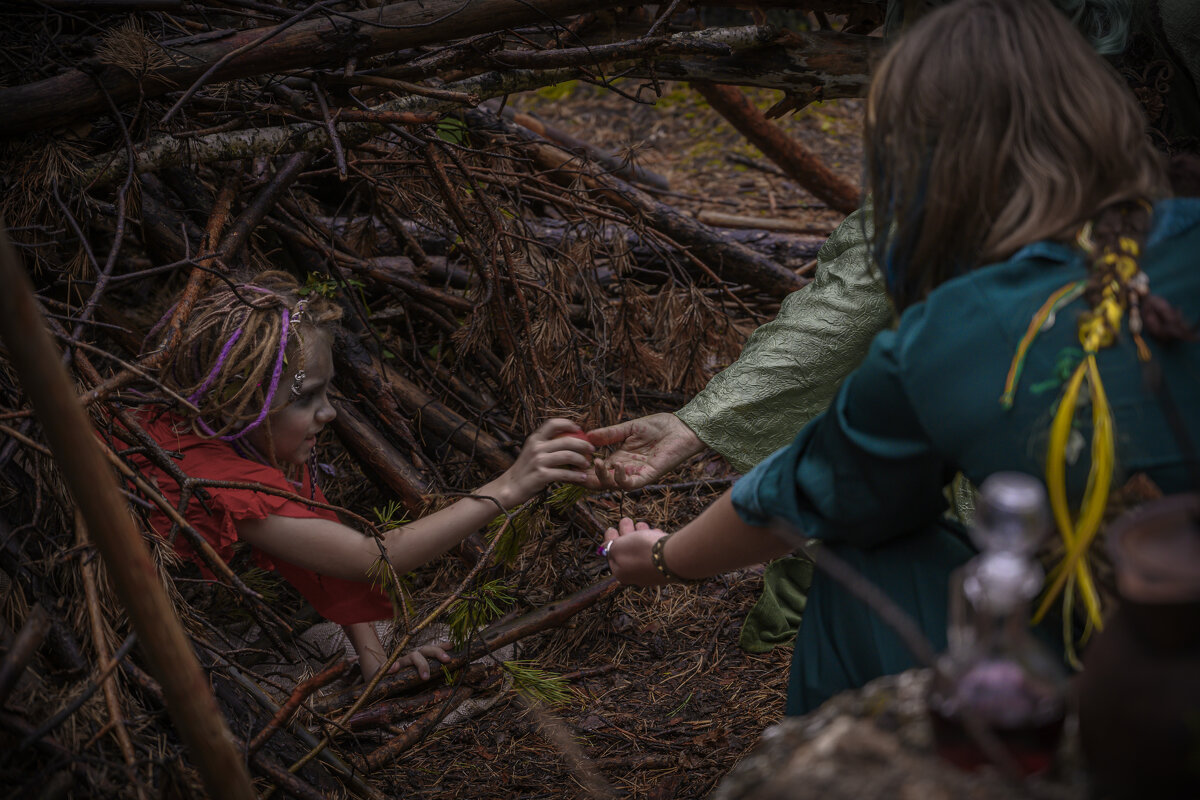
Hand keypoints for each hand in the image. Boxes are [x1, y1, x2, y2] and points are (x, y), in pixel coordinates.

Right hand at [397, 641, 452, 680]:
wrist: (390, 679)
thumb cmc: (412, 677)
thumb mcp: (427, 675)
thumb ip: (437, 673)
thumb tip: (453, 675)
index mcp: (426, 656)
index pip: (437, 648)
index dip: (445, 646)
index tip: (453, 645)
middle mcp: (417, 654)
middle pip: (428, 649)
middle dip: (438, 653)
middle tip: (447, 659)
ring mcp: (406, 659)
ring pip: (414, 656)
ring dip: (421, 665)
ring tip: (425, 677)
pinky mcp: (394, 665)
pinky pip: (394, 663)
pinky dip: (394, 666)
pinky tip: (393, 670)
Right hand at [485, 418, 593, 507]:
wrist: (510, 487)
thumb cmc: (525, 469)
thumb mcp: (531, 451)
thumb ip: (545, 444)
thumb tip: (567, 438)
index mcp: (534, 439)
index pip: (553, 423)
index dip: (568, 423)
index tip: (579, 429)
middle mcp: (536, 447)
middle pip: (566, 440)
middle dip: (583, 444)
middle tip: (592, 449)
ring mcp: (538, 461)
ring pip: (568, 456)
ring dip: (581, 460)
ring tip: (587, 464)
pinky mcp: (541, 475)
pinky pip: (565, 474)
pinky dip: (576, 475)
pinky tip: (582, 477)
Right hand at [585, 413, 703, 489]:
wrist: (682, 428)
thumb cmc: (659, 426)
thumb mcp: (629, 428)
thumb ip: (610, 434)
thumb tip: (588, 436)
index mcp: (620, 457)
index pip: (598, 468)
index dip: (584, 467)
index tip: (569, 461)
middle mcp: (626, 468)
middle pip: (601, 481)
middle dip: (587, 478)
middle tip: (574, 470)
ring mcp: (636, 473)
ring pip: (613, 485)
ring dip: (601, 478)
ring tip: (595, 463)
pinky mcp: (648, 476)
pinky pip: (630, 484)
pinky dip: (620, 478)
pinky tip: (617, 464)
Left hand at [601, 516, 669, 585]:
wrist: (672, 556)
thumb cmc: (641, 551)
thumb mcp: (618, 547)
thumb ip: (610, 547)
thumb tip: (604, 548)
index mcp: (621, 573)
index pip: (612, 555)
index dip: (610, 540)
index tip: (611, 528)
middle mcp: (636, 575)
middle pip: (628, 551)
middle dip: (625, 534)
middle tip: (626, 521)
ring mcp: (653, 571)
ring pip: (643, 549)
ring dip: (640, 534)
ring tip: (640, 524)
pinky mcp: (667, 566)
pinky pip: (657, 551)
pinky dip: (653, 540)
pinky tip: (654, 532)